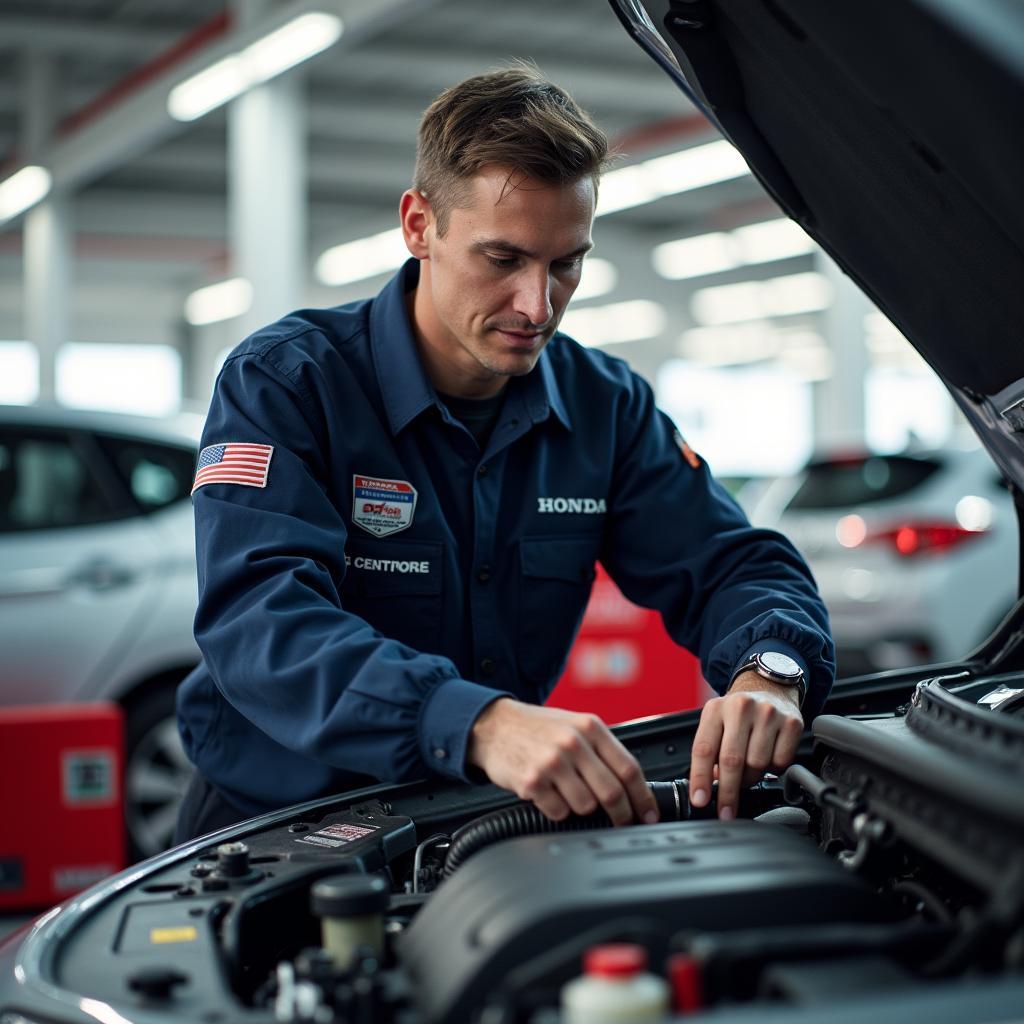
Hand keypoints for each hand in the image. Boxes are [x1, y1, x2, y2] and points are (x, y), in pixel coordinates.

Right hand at [467, 698, 658, 826]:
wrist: (494, 725)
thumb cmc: (537, 728)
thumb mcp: (574, 725)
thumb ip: (601, 749)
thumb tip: (631, 786)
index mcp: (590, 727)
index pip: (629, 768)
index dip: (643, 797)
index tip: (648, 813)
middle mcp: (573, 742)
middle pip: (612, 792)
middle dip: (621, 814)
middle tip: (622, 821)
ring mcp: (552, 762)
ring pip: (586, 806)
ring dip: (582, 808)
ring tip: (568, 792)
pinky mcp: (532, 781)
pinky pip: (558, 812)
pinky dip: (557, 809)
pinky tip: (548, 793)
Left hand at [688, 671, 803, 819]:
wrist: (769, 688)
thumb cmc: (738, 714)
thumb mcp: (717, 723)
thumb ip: (710, 751)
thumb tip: (707, 787)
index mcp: (716, 708)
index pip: (704, 748)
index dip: (701, 778)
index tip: (700, 800)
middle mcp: (741, 707)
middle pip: (732, 760)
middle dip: (727, 792)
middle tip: (725, 811)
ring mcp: (768, 713)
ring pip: (758, 765)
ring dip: (751, 778)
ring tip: (748, 771)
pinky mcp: (792, 723)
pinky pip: (781, 762)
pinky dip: (773, 769)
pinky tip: (767, 757)